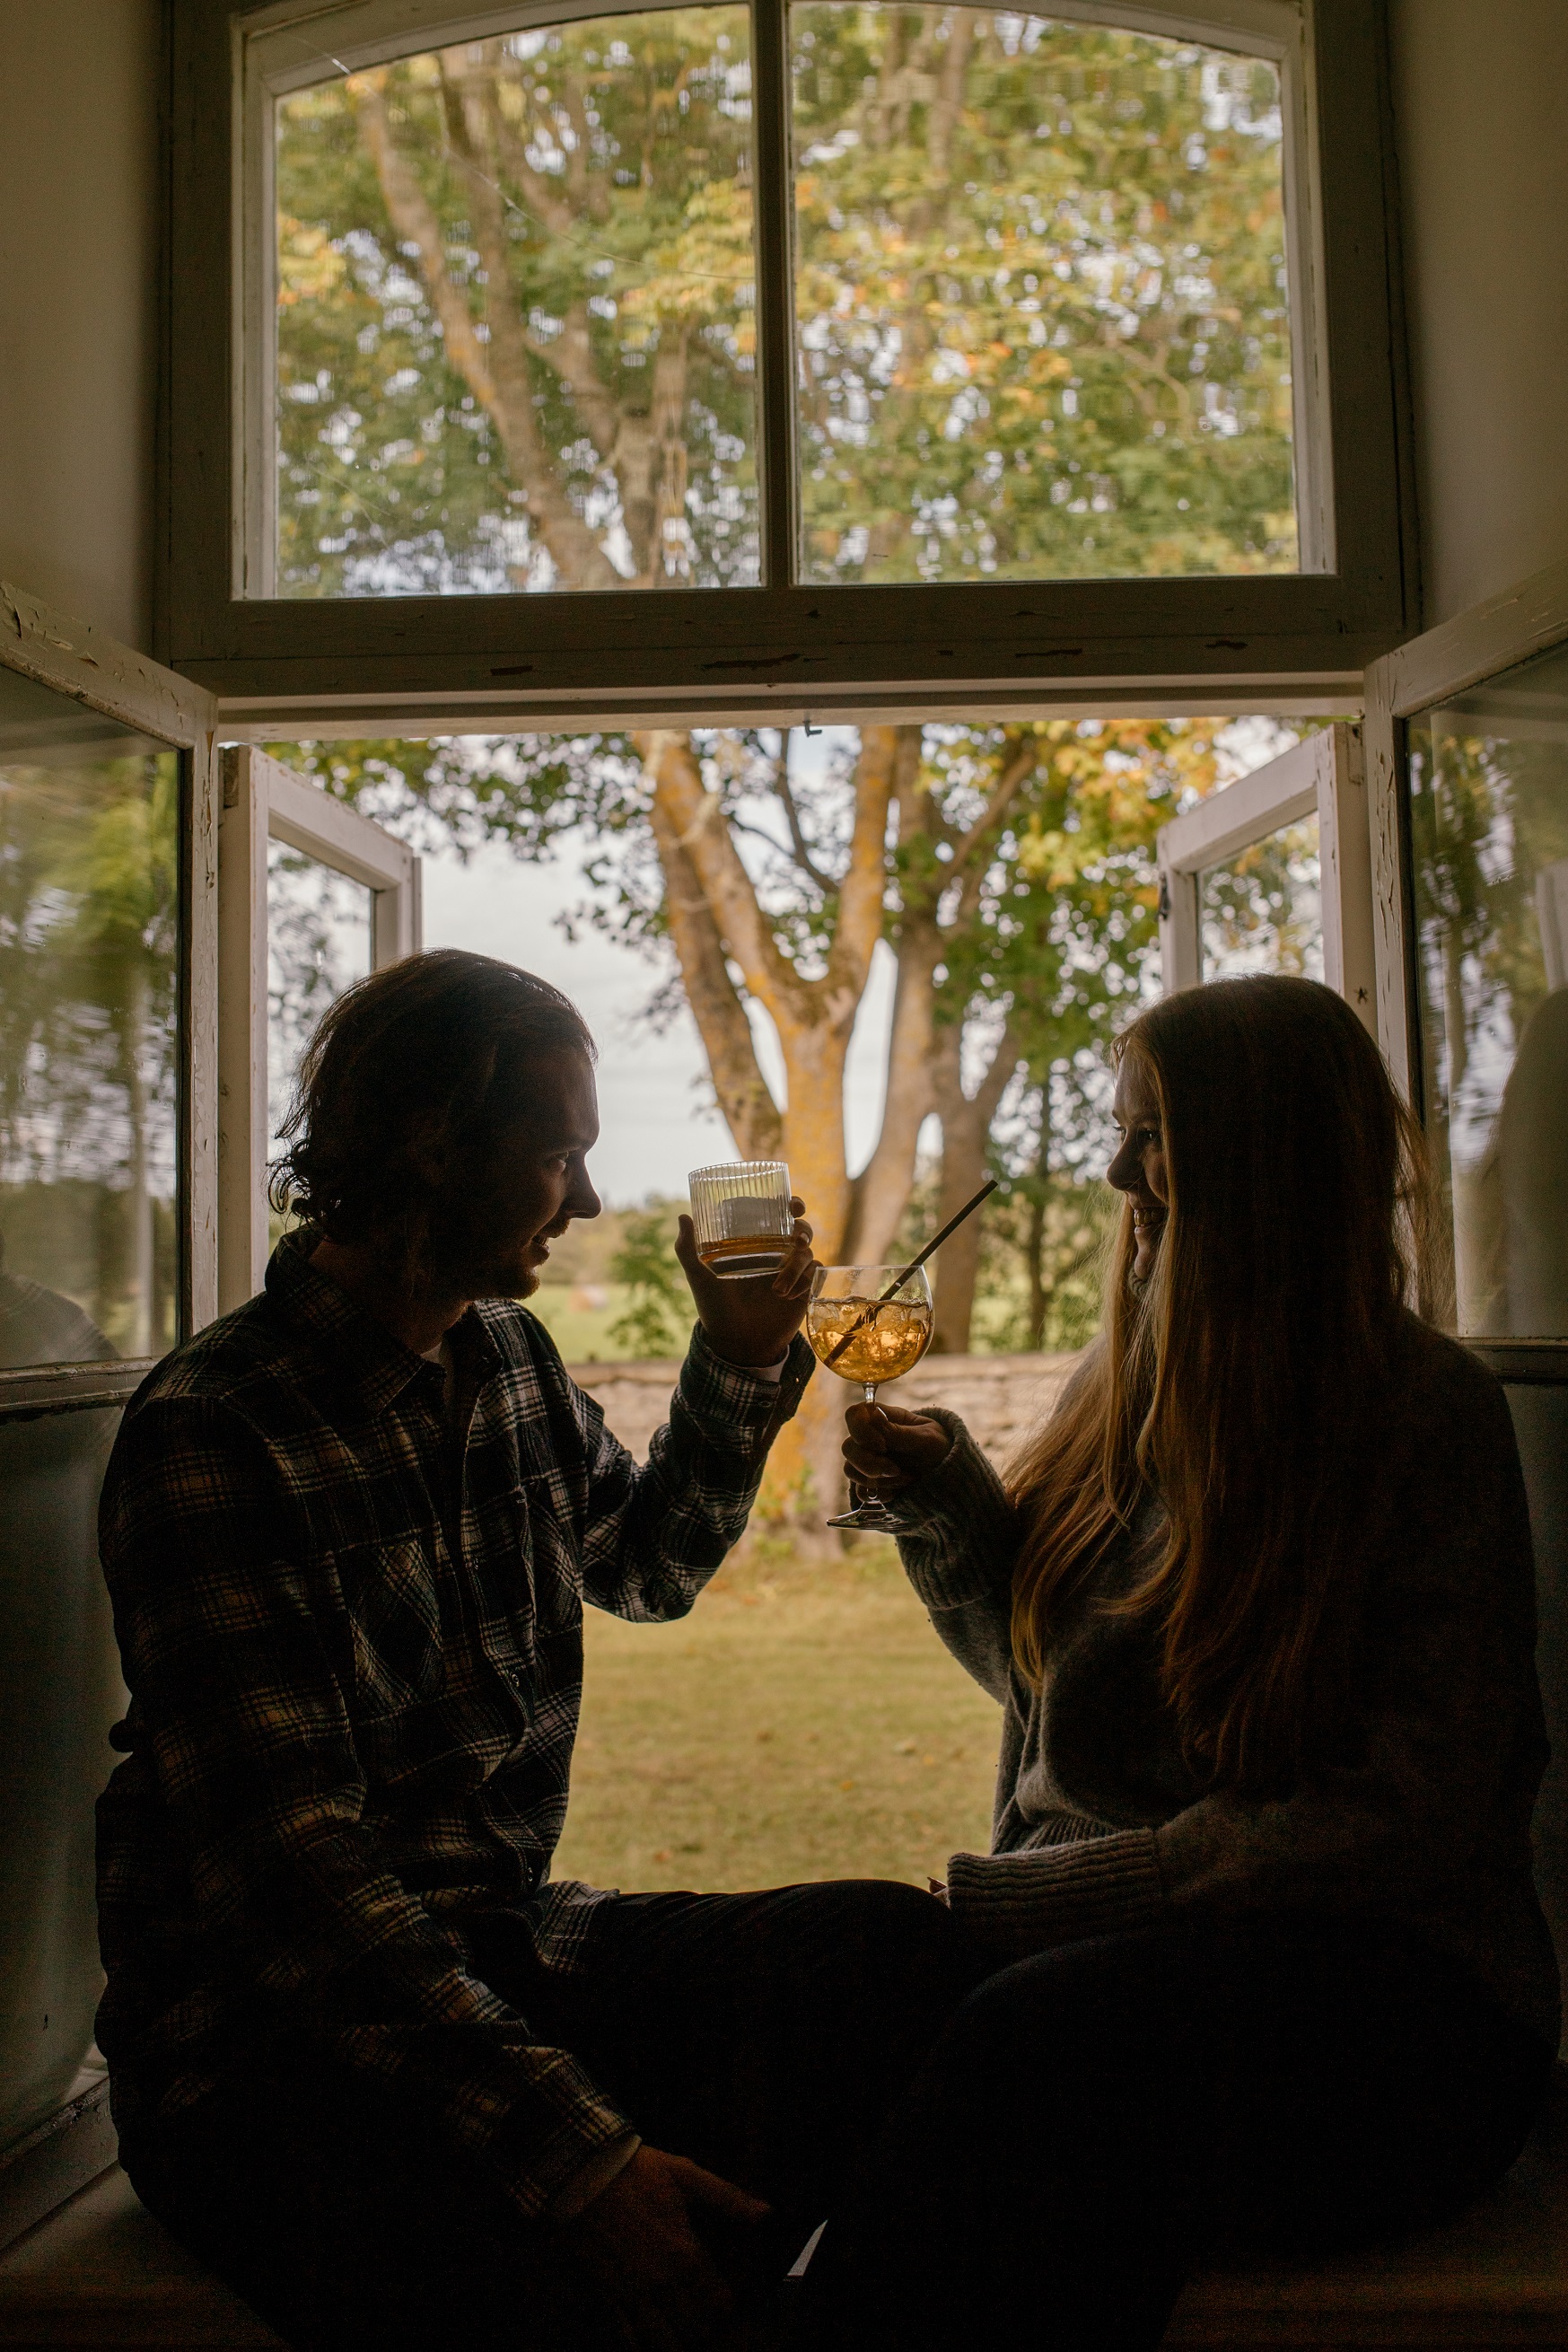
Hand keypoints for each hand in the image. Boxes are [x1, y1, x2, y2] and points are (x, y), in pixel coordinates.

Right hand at [563, 2144, 769, 2350]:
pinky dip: (642, 2346)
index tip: (734, 2310)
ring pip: (663, 2340)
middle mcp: (662, 2282)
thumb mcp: (687, 2175)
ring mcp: (633, 2293)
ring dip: (679, 2344)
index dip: (732, 2312)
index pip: (720, 2302)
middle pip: (696, 2329)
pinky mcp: (608, 2294)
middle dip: (709, 2334)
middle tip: (715, 2330)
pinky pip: (627, 2335)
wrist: (582, 2172)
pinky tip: (651, 2345)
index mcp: (686, 2253)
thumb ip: (728, 2198)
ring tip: (688, 2340)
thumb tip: (766, 2213)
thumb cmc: (638, 2171)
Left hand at [674, 1197, 816, 1369]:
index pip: (777, 1216)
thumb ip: (688, 1250)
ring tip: (777, 1288)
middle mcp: (775, 1254)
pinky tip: (788, 1296)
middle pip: (800, 1229)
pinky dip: (805, 1281)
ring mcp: (791, 1272)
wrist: (735, 1343)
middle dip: (803, 1229)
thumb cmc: (714, 1307)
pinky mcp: (803, 1291)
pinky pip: (815, 1275)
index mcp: (755, 1244)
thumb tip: (683, 1215)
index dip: (790, 1205)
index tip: (793, 1205)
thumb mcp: (699, 1278)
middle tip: (796, 1238)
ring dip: (797, 1265)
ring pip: (808, 1253)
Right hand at [843, 1400, 952, 1494]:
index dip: (860, 1430)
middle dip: (870, 1463)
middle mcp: (871, 1439)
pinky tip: (900, 1490)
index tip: (882, 1445)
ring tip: (905, 1478)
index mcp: (883, 1419)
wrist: (951, 1475)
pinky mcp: (872, 1483)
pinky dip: (880, 1493)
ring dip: (878, 1480)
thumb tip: (872, 1416)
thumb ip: (899, 1432)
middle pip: (848, 1447)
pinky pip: (862, 1491)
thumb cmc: (940, 1447)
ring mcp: (869, 1461)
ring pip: (851, 1470)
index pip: (854, 1415)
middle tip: (895, 1470)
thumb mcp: (926, 1438)